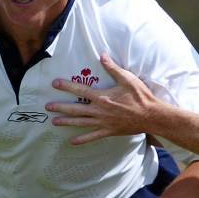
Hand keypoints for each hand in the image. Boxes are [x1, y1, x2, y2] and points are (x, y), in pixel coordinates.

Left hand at [46, 54, 160, 143]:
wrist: (151, 116)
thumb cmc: (140, 96)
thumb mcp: (127, 79)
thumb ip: (113, 68)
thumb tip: (102, 55)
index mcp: (102, 97)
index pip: (80, 90)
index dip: (66, 86)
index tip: (54, 83)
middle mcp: (99, 110)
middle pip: (75, 109)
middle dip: (60, 107)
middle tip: (48, 107)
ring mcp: (102, 122)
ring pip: (80, 123)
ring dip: (66, 122)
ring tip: (54, 122)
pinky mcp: (108, 131)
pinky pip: (92, 136)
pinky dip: (82, 140)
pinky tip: (72, 142)